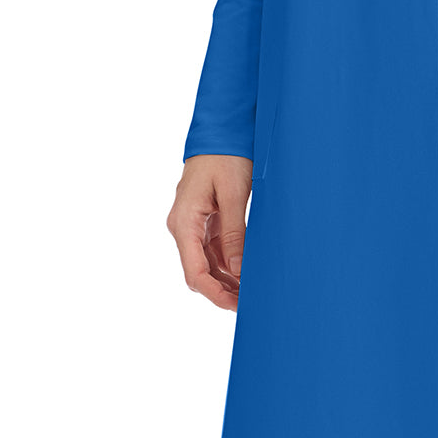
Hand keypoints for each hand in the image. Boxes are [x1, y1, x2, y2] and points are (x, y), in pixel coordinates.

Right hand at [166, 155, 252, 310]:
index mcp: (184, 222)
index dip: (215, 294)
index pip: (194, 273)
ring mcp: (193, 226)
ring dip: (228, 281)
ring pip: (207, 265)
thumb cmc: (226, 157)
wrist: (221, 131)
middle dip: (223, 292)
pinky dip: (230, 265)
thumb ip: (234, 234)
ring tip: (254, 292)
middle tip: (252, 304)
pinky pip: (214, 252)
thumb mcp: (233, 194)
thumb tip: (238, 271)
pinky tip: (248, 273)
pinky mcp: (204, 222)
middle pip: (199, 273)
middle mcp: (183, 227)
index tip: (237, 306)